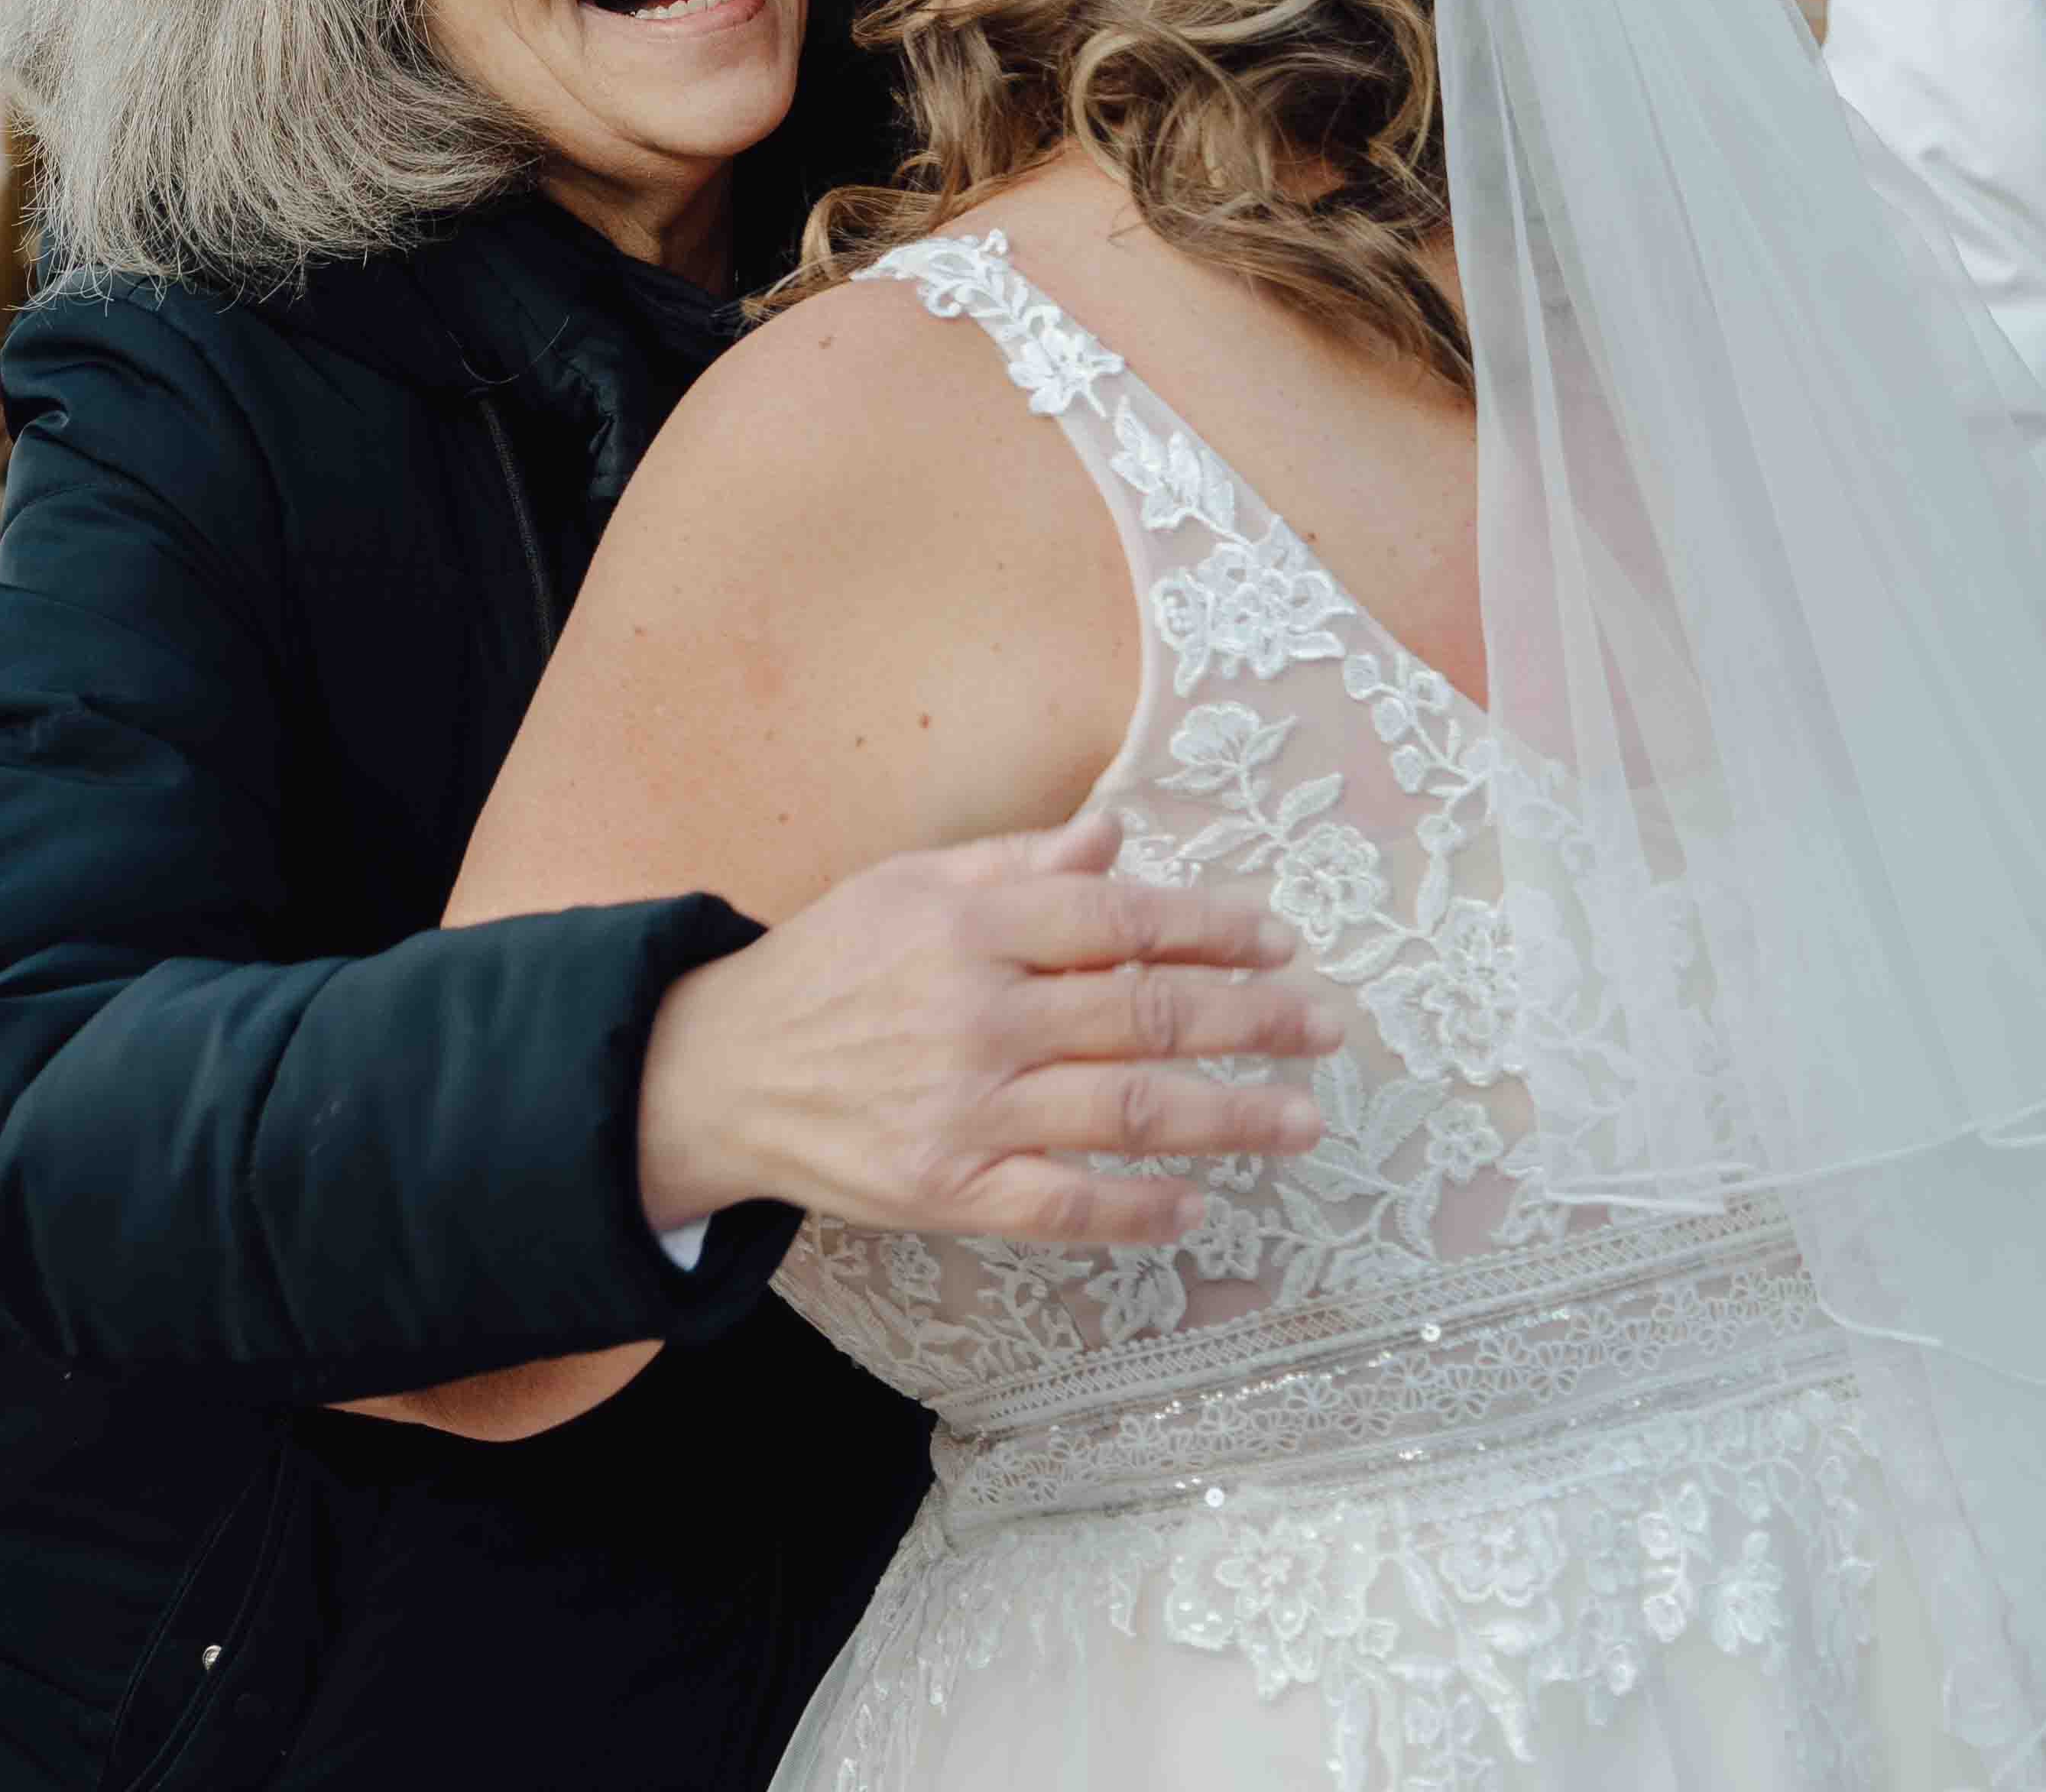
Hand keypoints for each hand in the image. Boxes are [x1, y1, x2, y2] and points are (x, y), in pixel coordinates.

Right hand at [631, 814, 1344, 1245]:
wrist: (718, 1072)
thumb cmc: (826, 968)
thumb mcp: (908, 886)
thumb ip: (1016, 863)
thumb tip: (1117, 836)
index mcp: (973, 929)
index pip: (1121, 921)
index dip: (1212, 928)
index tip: (1280, 940)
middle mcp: (981, 1016)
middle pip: (1145, 1015)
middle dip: (1252, 1018)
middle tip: (1327, 1026)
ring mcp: (968, 1109)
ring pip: (1127, 1111)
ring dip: (1227, 1115)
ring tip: (1301, 1118)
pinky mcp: (949, 1189)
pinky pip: (1064, 1205)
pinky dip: (1137, 1208)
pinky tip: (1196, 1205)